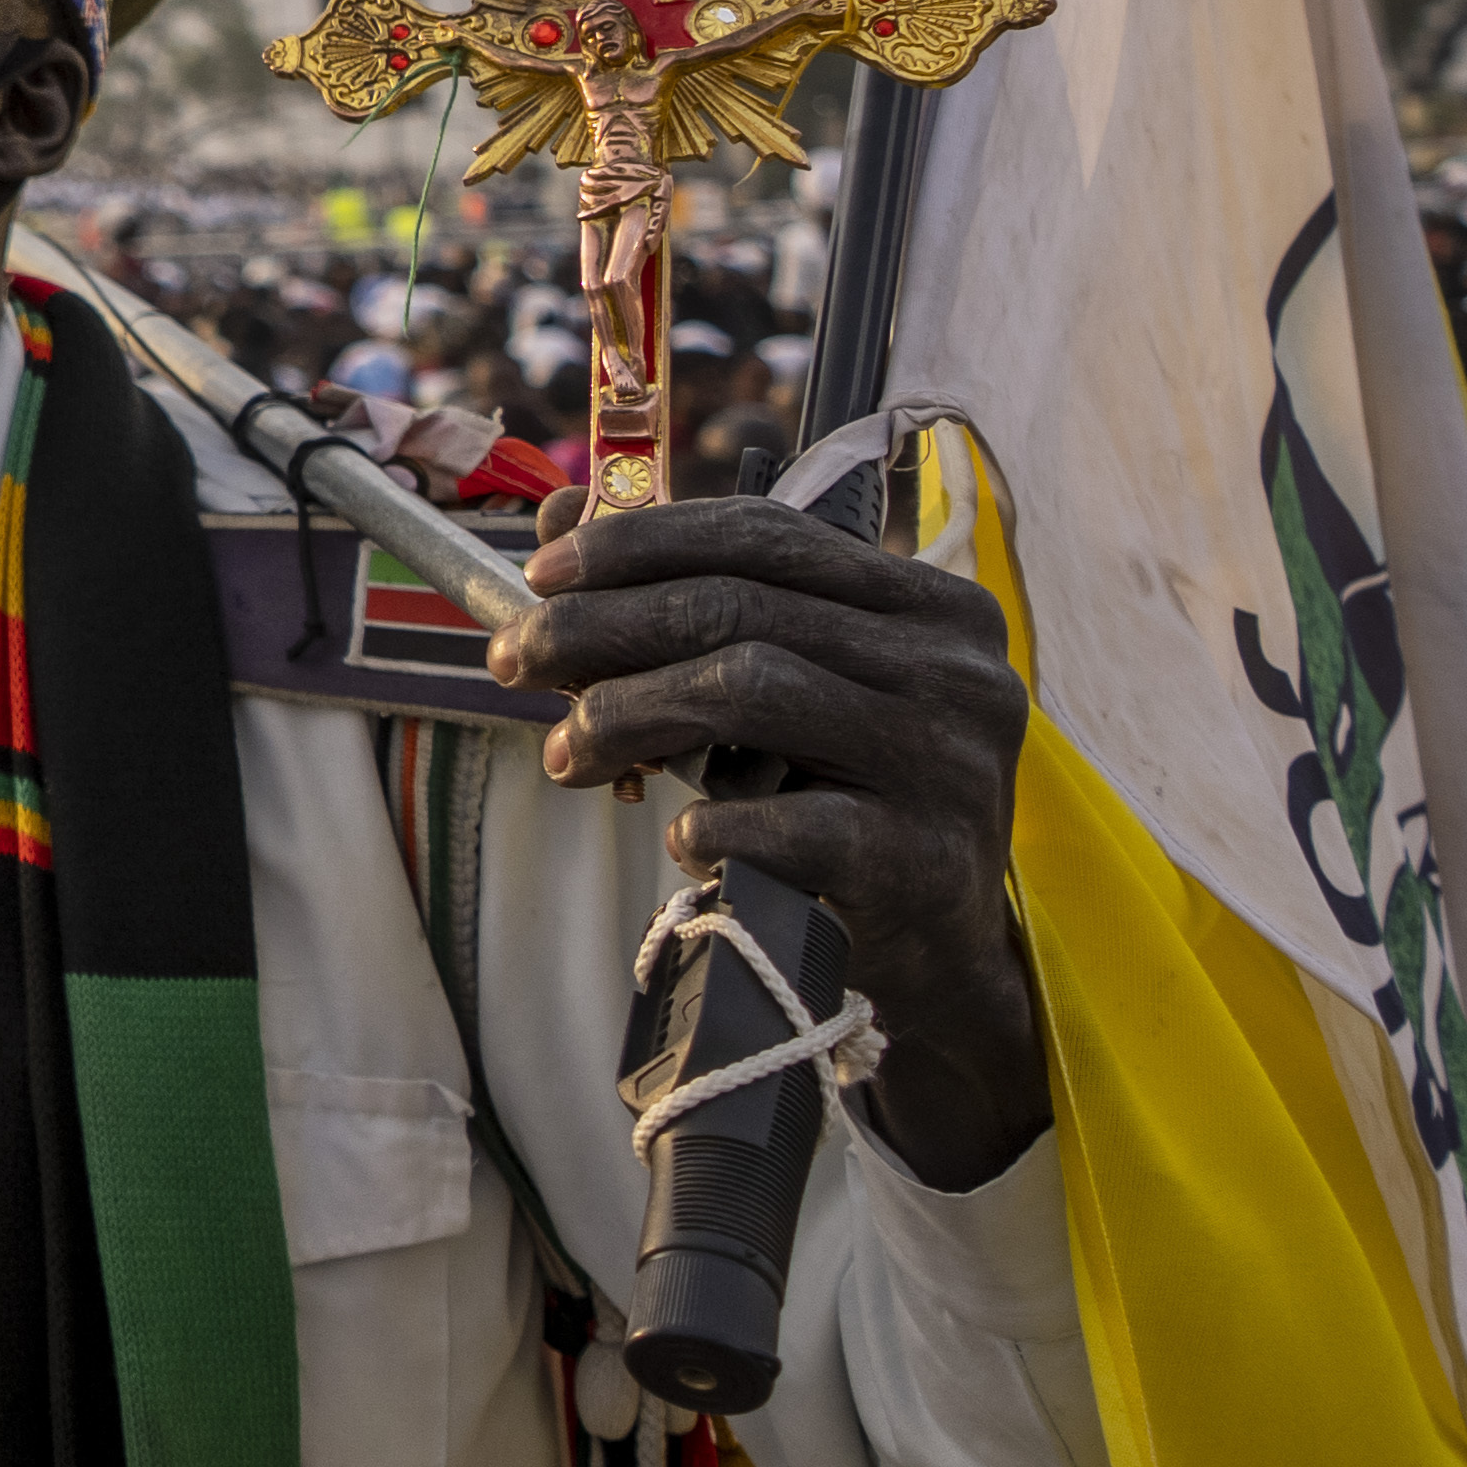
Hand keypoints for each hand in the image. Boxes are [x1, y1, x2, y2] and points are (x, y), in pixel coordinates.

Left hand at [498, 491, 1049, 1190]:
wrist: (940, 954)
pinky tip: (679, 839)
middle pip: (738, 606)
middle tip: (512, 658)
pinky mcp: (916, 857)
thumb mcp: (795, 687)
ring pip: (748, 686)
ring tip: (562, 754)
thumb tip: (558, 511)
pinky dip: (702, 825)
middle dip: (598, 626)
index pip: (769, 534)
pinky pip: (776, 822)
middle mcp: (954, 670)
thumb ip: (701, 603)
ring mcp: (945, 762)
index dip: (642, 542)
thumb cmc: (847, 800)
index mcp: (931, 605)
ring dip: (624, 714)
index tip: (541, 570)